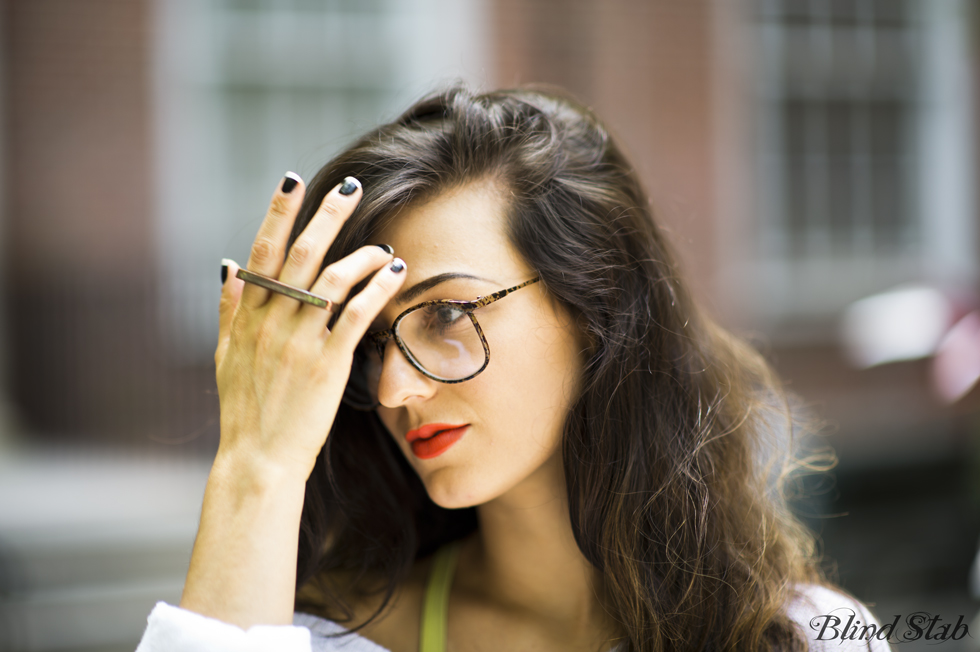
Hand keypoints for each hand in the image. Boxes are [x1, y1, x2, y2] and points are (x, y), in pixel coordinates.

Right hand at [216, 174, 405, 479]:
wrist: (259, 459)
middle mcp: (271, 321)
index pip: (262, 252)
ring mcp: (299, 341)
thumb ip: (228, 308)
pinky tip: (395, 271)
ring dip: (361, 253)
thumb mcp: (225, 355)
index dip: (278, 214)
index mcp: (247, 315)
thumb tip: (226, 264)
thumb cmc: (244, 409)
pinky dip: (376, 288)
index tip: (293, 182)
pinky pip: (355, 315)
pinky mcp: (327, 364)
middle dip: (327, 216)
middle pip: (301, 254)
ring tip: (382, 244)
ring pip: (331, 280)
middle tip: (351, 186)